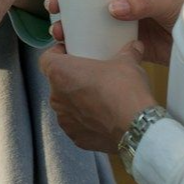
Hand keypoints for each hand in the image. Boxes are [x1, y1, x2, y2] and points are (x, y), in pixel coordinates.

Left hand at [39, 41, 155, 152]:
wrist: (137, 127)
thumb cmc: (125, 90)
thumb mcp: (127, 63)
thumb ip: (128, 51)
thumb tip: (135, 45)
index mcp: (60, 73)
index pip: (46, 59)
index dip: (57, 54)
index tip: (72, 53)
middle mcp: (56, 98)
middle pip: (57, 83)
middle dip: (71, 79)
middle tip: (91, 75)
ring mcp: (65, 120)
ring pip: (67, 105)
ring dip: (78, 101)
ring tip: (98, 98)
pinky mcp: (76, 138)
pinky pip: (77, 125)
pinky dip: (86, 121)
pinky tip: (103, 117)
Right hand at [44, 0, 183, 65]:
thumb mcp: (168, 2)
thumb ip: (142, 3)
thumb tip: (111, 8)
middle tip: (52, 5)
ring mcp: (123, 21)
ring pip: (89, 19)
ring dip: (70, 23)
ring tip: (57, 30)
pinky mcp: (126, 43)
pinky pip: (100, 41)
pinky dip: (84, 44)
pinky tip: (70, 48)